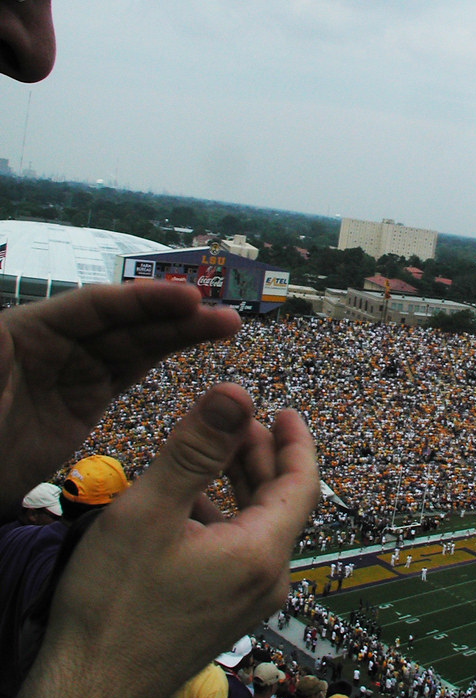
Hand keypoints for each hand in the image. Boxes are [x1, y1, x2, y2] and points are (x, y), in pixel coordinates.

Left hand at [0, 281, 240, 513]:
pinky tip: (191, 348)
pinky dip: (161, 357)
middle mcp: (54, 341)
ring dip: (179, 333)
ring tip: (227, 326)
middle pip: (123, 322)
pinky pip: (128, 370)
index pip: (94, 307)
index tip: (190, 297)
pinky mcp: (83, 400)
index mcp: (27, 331)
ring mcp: (70, 370)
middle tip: (227, 318)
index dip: (143, 300)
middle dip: (175, 316)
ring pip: (133, 343)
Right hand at [0, 384, 318, 697]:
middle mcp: (265, 581)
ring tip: (215, 452)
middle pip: (281, 503)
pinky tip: (192, 504)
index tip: (284, 411)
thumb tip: (235, 394)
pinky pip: (238, 552)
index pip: (302, 484)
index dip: (296, 441)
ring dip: (241, 485)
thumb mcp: (152, 512)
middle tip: (241, 421)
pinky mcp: (223, 613)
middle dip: (263, 456)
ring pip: (258, 527)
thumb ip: (196, 448)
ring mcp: (245, 602)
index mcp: (261, 553)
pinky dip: (224, 517)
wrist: (90, 694)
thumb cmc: (115, 606)